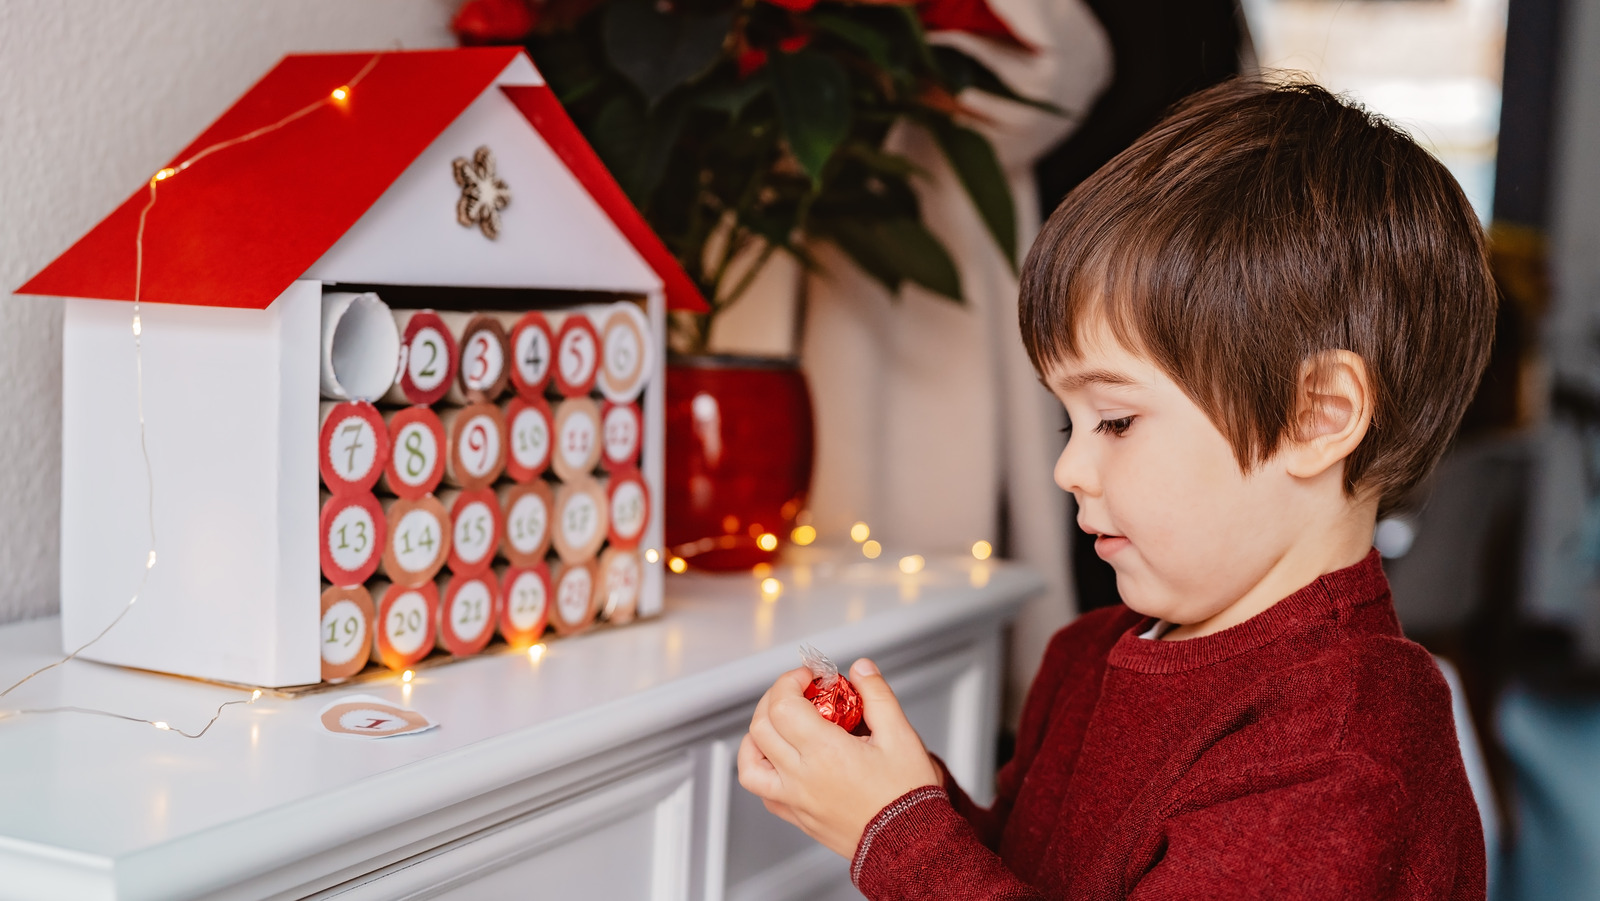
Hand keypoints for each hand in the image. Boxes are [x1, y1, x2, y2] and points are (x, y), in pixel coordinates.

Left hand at [737, 658, 940, 858]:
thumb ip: (878, 696)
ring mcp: (796, 800)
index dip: (790, 682)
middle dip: (774, 699)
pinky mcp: (798, 818)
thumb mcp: (901, 736)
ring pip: (749, 764)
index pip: (783, 705)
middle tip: (797, 692)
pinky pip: (763, 792)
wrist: (910, 846)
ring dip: (756, 736)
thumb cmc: (908, 796)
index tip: (808, 677)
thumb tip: (861, 669)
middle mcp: (803, 777)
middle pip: (761, 727)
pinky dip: (761, 770)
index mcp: (826, 753)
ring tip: (778, 724)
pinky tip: (780, 760)